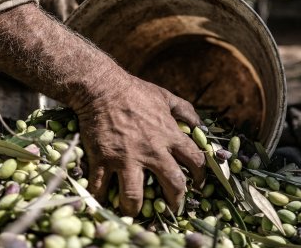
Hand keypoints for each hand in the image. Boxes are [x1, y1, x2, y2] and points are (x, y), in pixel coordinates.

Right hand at [0, 4, 204, 215]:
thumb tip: (199, 124)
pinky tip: (101, 204)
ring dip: (136, 208)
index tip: (198, 184)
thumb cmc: (134, 91)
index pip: (195, 161)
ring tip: (135, 213)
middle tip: (173, 209)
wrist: (101, 87)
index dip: (200, 176)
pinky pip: (101, 188)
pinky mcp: (102, 160)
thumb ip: (184, 110)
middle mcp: (152, 151)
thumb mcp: (165, 96)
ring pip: (135, 195)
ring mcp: (126, 158)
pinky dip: (100, 198)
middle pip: (173, 185)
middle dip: (176, 201)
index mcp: (170, 136)